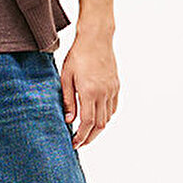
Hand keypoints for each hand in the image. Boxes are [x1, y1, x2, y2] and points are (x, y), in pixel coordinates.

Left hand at [60, 32, 119, 147]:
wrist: (96, 38)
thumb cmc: (77, 55)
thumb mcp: (66, 77)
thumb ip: (68, 100)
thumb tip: (69, 120)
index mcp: (89, 92)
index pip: (86, 123)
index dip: (80, 137)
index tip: (74, 144)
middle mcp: (103, 93)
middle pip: (99, 125)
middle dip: (89, 138)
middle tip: (79, 143)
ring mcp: (112, 90)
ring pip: (107, 118)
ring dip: (97, 128)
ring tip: (86, 132)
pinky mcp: (116, 86)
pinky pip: (113, 108)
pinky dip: (105, 117)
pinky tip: (96, 118)